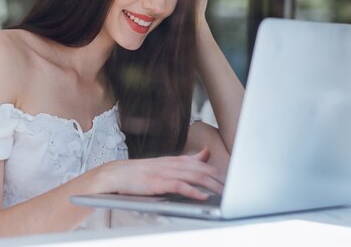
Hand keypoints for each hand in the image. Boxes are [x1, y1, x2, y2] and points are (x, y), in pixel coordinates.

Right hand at [96, 147, 222, 199]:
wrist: (116, 174)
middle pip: (202, 170)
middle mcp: (173, 164)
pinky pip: (179, 186)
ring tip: (224, 193)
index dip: (218, 172)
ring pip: (194, 177)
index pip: (203, 164)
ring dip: (211, 185)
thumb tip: (205, 153)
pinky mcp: (158, 183)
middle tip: (234, 189)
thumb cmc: (141, 172)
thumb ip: (187, 159)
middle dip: (219, 180)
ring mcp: (166, 173)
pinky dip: (192, 191)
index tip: (232, 181)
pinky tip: (202, 196)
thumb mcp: (166, 163)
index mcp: (176, 159)